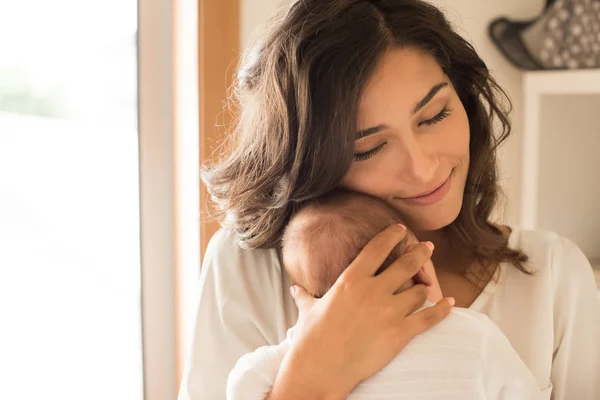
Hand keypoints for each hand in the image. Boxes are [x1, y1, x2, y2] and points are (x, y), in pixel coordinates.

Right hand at [275, 224, 453, 398]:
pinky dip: (442, 310)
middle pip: (406, 264)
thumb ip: (304, 296)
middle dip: (420, 253)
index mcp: (351, 279)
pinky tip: (449, 303)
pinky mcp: (400, 333)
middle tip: (428, 247)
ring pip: (419, 290)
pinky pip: (429, 318)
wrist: (321, 367)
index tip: (401, 229)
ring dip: (425, 287)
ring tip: (428, 284)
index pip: (377, 248)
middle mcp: (373, 290)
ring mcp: (389, 311)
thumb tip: (294, 289)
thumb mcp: (308, 311)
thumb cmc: (311, 338)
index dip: (392, 235)